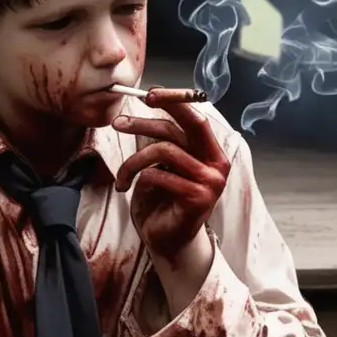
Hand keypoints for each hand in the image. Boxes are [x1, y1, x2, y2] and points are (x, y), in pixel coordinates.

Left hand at [112, 93, 230, 263]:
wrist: (167, 242)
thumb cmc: (163, 202)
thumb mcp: (163, 166)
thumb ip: (164, 141)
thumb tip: (146, 108)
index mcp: (212, 152)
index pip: (196, 117)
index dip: (174, 101)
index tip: (148, 94)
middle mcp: (217, 164)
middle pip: (183, 127)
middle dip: (147, 121)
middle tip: (119, 123)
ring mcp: (210, 182)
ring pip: (164, 152)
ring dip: (133, 162)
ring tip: (121, 177)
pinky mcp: (197, 199)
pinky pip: (160, 176)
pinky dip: (141, 180)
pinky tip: (133, 190)